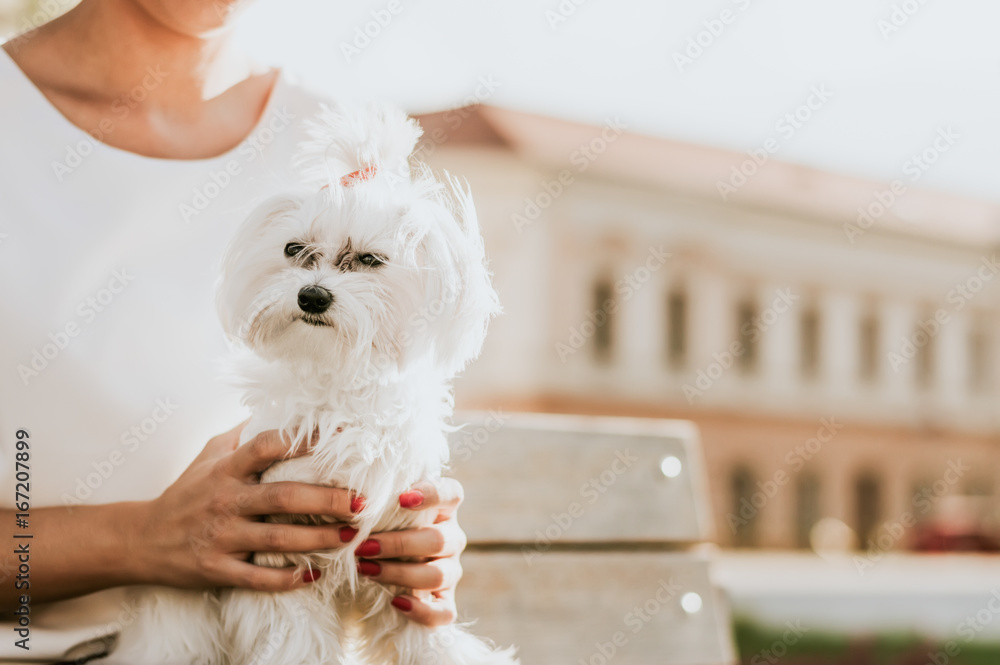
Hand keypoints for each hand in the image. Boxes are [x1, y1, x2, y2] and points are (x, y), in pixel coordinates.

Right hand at [129, 423, 356, 590]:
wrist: (141, 539)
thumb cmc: (185, 493)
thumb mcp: (208, 455)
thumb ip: (242, 434)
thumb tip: (277, 406)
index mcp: (227, 469)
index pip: (268, 446)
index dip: (304, 439)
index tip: (341, 438)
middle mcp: (226, 500)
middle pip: (284, 496)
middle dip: (327, 499)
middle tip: (362, 501)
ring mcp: (221, 537)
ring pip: (278, 539)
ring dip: (318, 539)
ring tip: (351, 537)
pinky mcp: (217, 569)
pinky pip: (258, 577)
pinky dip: (288, 578)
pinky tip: (314, 573)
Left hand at [354, 478, 466, 626]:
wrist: (378, 565)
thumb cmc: (378, 527)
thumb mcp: (380, 511)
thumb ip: (378, 503)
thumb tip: (354, 500)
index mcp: (442, 509)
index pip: (450, 494)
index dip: (431, 494)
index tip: (401, 499)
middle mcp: (452, 537)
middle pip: (439, 539)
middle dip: (398, 544)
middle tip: (363, 546)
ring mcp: (451, 570)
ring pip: (438, 574)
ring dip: (399, 573)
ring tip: (366, 571)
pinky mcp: (445, 600)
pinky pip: (444, 612)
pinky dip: (422, 610)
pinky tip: (396, 603)